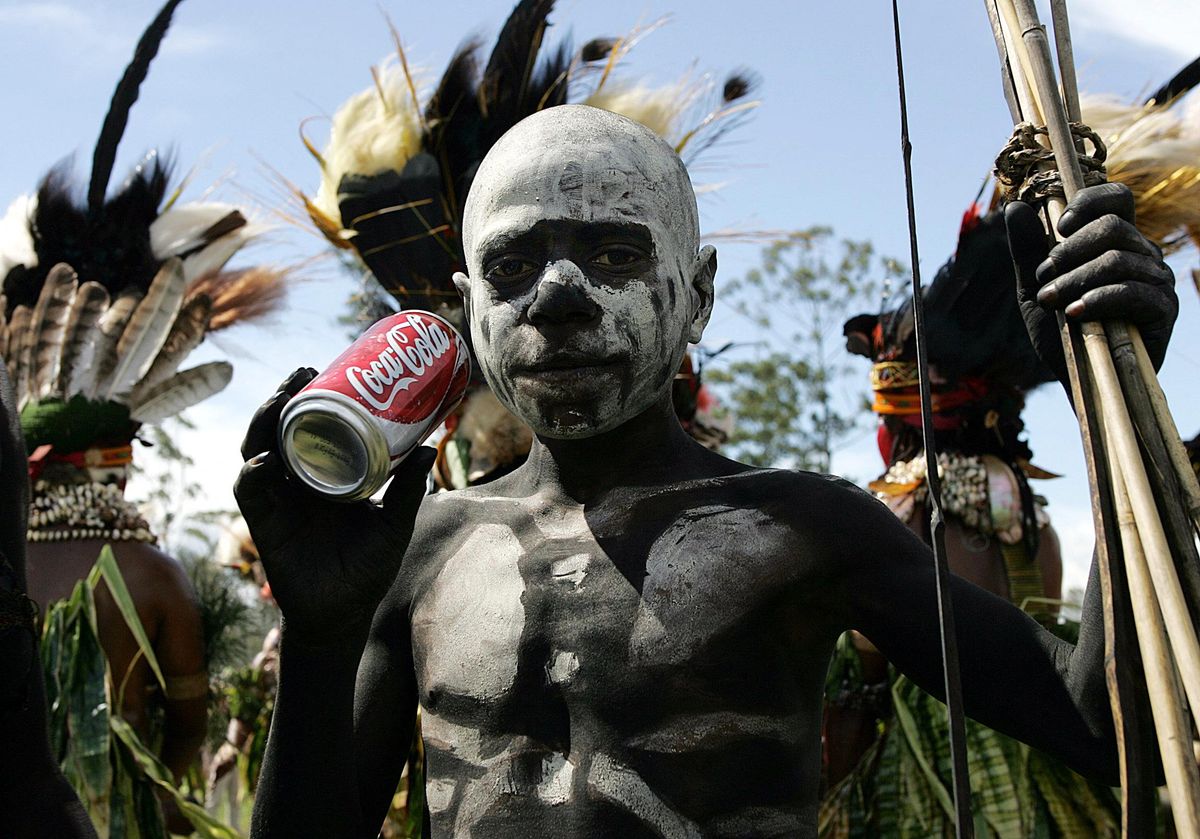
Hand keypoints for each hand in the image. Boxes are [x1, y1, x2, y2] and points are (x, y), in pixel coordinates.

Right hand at [234, 368, 434, 644]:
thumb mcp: (394, 523)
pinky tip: (267, 460)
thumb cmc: (368, 569)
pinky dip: (254, 474)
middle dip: (284, 398)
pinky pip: (250, 493)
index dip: (309, 398)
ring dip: (264, 422)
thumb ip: (407, 489)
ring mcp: (277, 501)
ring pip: (257, 450)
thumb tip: (432, 445)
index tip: (325, 369)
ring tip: (282, 399)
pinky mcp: (264, 525)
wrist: (344, 615)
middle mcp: (295, 482)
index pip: (307, 427)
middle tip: (304, 372)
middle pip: (278, 429)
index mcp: (323, 476)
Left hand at [1005, 182, 1176, 384]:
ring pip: (1117, 259)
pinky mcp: (1162, 309)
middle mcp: (1142, 254)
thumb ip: (1027, 250)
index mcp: (1116, 241)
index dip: (1089, 202)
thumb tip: (1014, 207)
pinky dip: (1098, 300)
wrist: (1077, 376)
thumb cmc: (1060, 328)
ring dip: (1075, 279)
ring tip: (1051, 301)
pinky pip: (1133, 292)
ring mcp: (1156, 280)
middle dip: (1069, 250)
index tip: (1058, 225)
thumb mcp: (1035, 287)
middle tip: (1044, 275)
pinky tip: (1075, 313)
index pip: (1117, 199)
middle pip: (1113, 226)